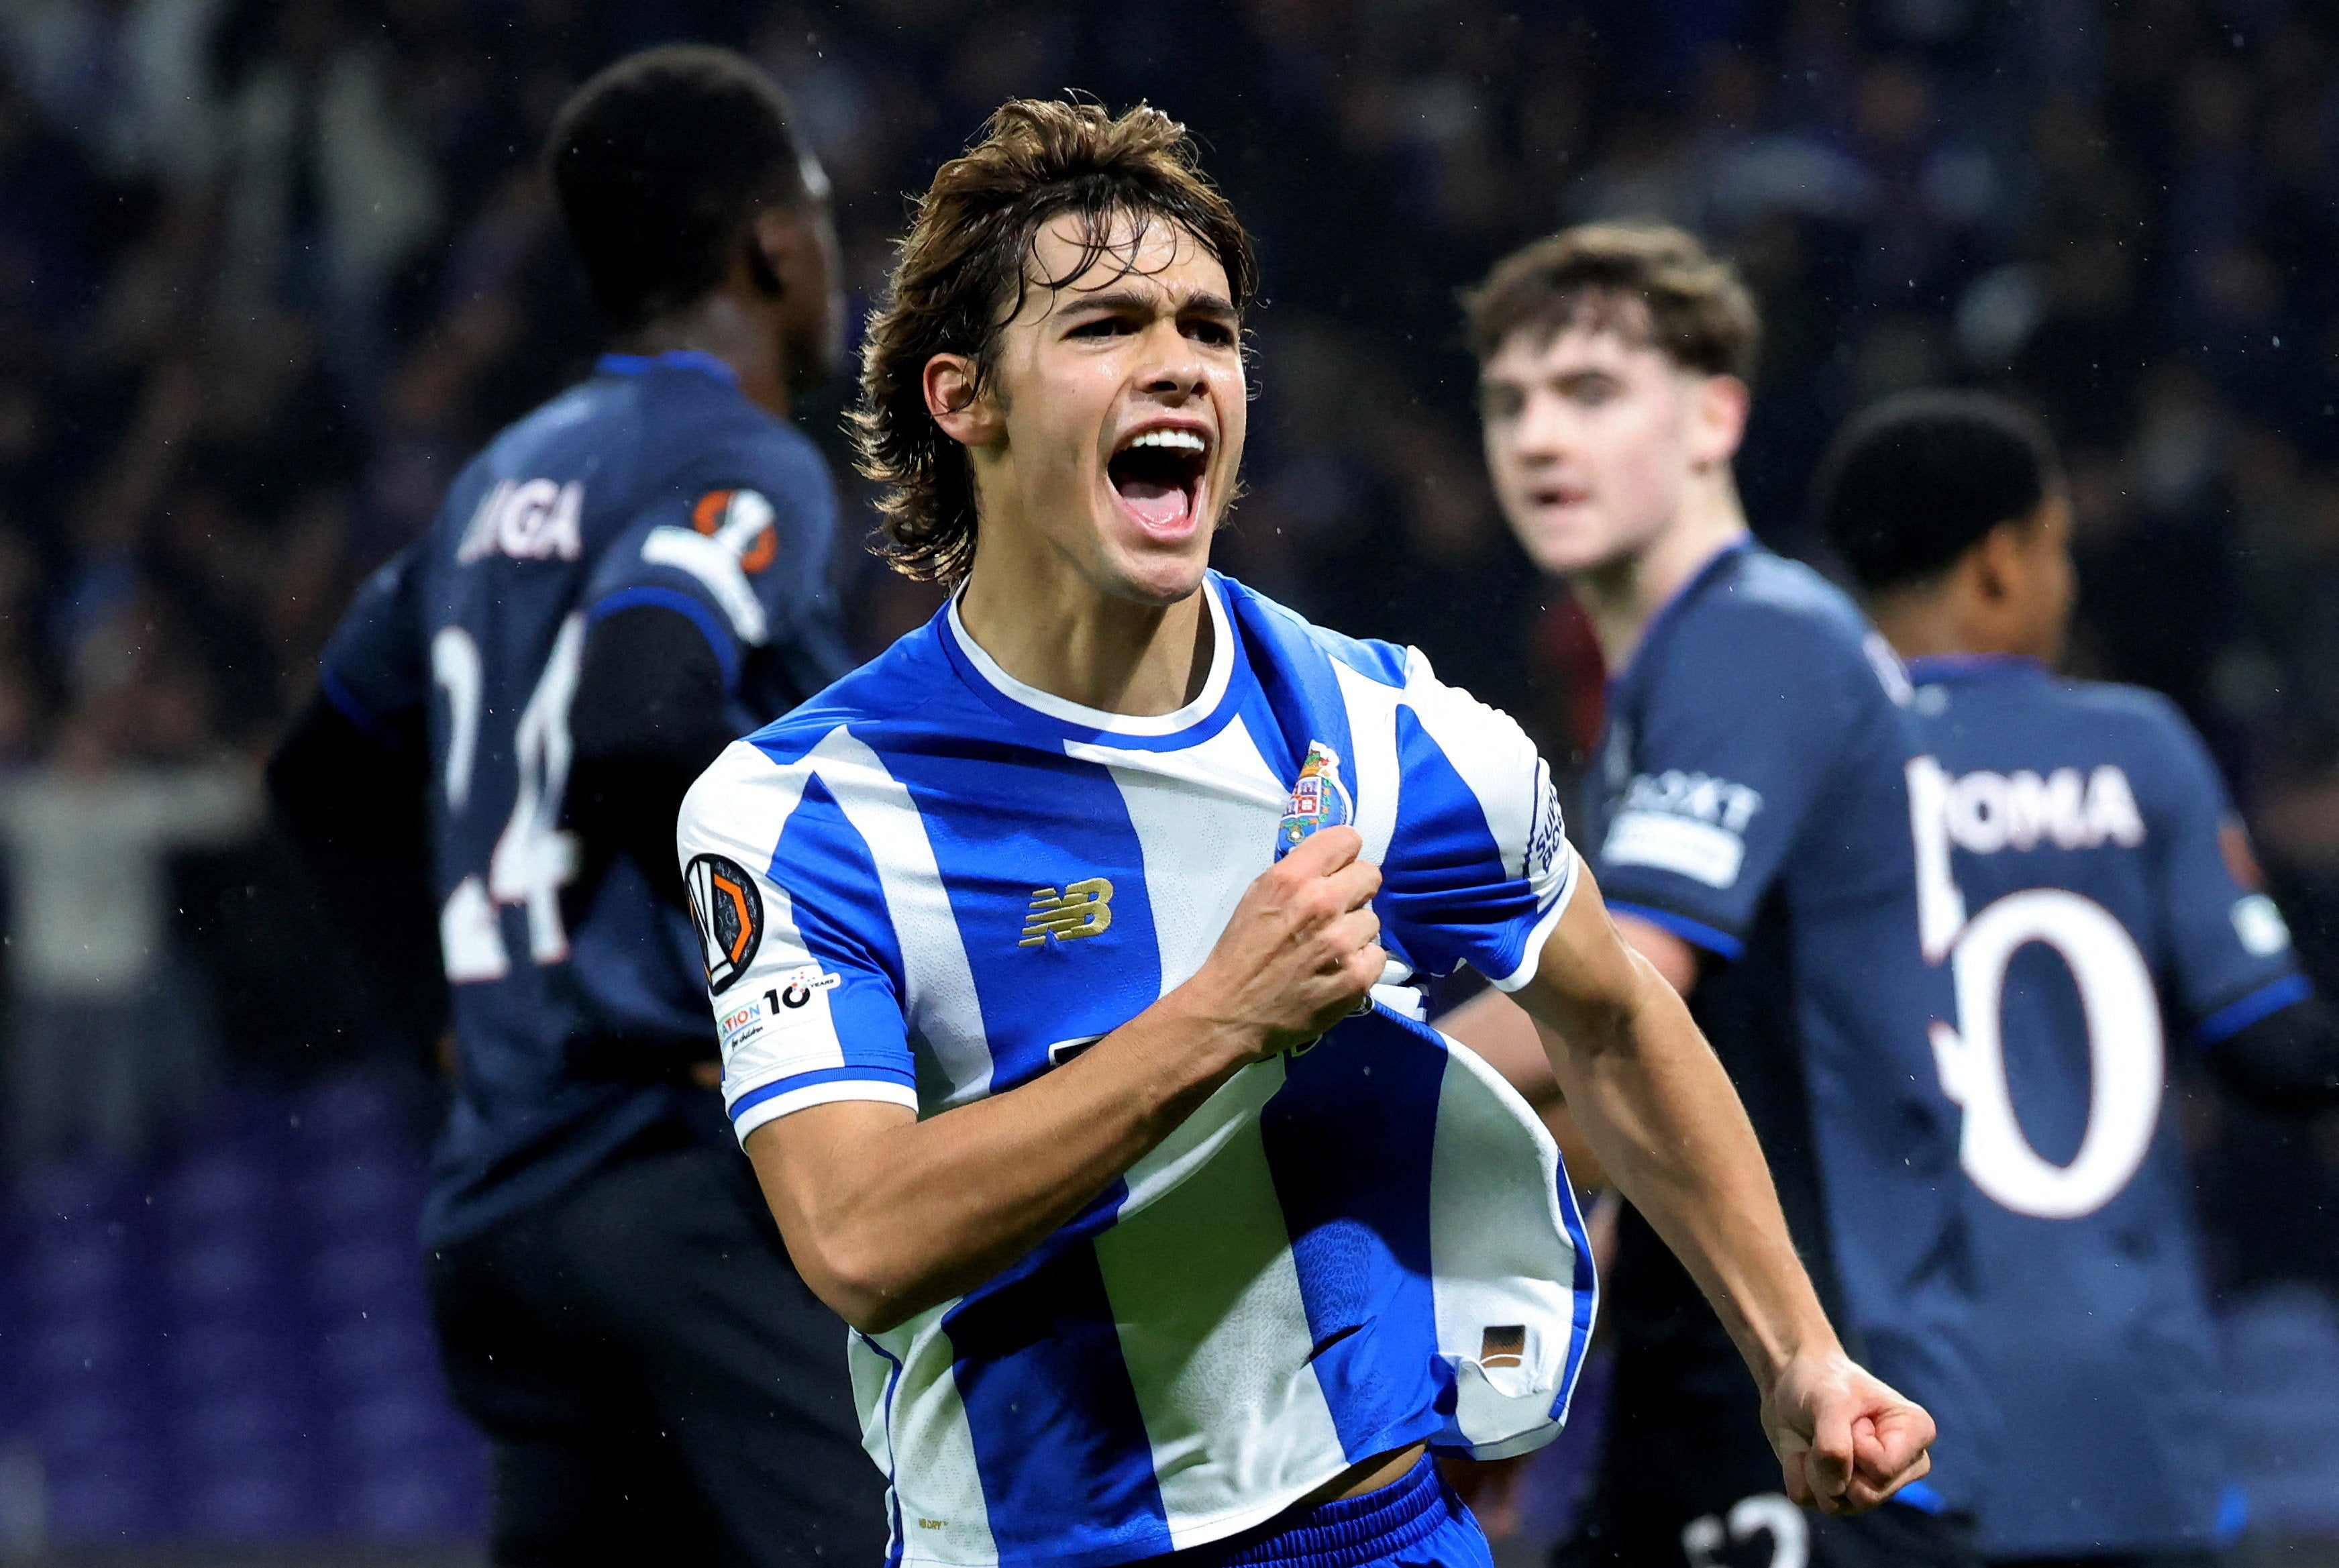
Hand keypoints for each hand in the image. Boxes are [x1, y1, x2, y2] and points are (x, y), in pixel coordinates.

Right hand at [1177, 826, 1382, 1061]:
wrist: (1231, 1013)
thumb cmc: (1241, 953)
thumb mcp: (1258, 896)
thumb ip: (1297, 875)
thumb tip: (1332, 866)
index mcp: (1293, 877)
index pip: (1348, 839)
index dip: (1343, 857)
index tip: (1337, 871)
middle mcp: (1322, 902)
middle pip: (1370, 874)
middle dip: (1354, 891)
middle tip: (1335, 913)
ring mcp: (1343, 941)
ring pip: (1372, 919)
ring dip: (1355, 932)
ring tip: (1328, 950)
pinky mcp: (1357, 976)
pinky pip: (1377, 956)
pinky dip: (1360, 964)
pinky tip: (1336, 973)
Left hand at [1762, 1349, 1934, 1514]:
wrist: (1790, 1381)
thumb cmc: (1820, 1382)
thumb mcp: (1828, 1401)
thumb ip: (1835, 1445)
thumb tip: (1836, 1489)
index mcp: (1917, 1434)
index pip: (1883, 1469)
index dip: (1854, 1445)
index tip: (1851, 1417)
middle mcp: (1902, 1466)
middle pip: (1866, 1496)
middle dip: (1832, 1463)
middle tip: (1828, 1429)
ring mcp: (1873, 1485)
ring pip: (1837, 1505)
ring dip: (1813, 1470)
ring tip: (1815, 1439)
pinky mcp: (1841, 1495)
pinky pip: (1811, 1503)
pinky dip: (1797, 1475)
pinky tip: (1802, 1452)